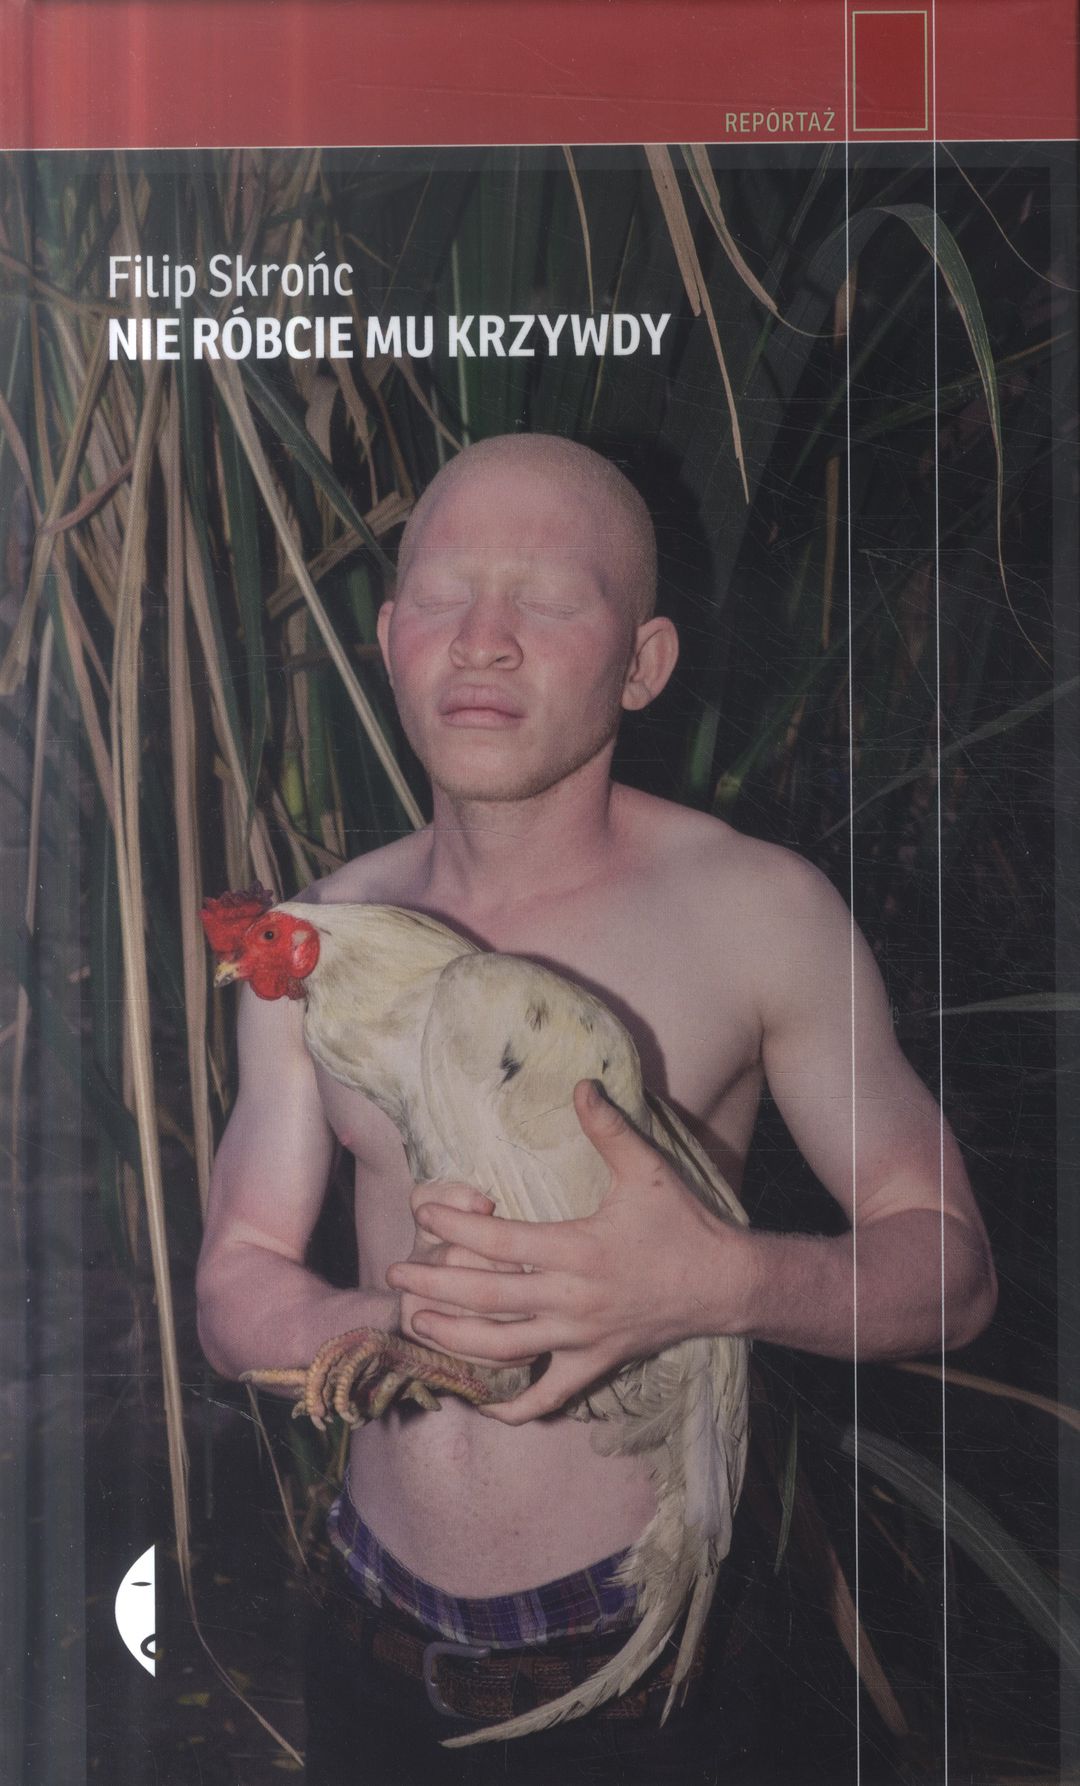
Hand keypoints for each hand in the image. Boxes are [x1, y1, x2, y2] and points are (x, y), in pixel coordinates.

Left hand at [387, 1081, 746, 1422]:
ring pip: (504, 1348)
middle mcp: (572, 1299)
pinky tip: (480, 1402)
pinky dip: (513, 1405)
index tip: (423, 1216)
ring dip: (455, 1340)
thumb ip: (609, 1129)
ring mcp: (581, 1337)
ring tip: (418, 1324)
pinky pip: (546, 1393)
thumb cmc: (683, 1225)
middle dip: (434, 1289)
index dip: (456, 1228)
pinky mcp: (594, 1363)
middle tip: (394, 1276)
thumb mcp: (647, 1171)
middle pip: (487, 1300)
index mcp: (578, 1249)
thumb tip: (580, 1084)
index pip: (500, 1241)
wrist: (726, 1285)